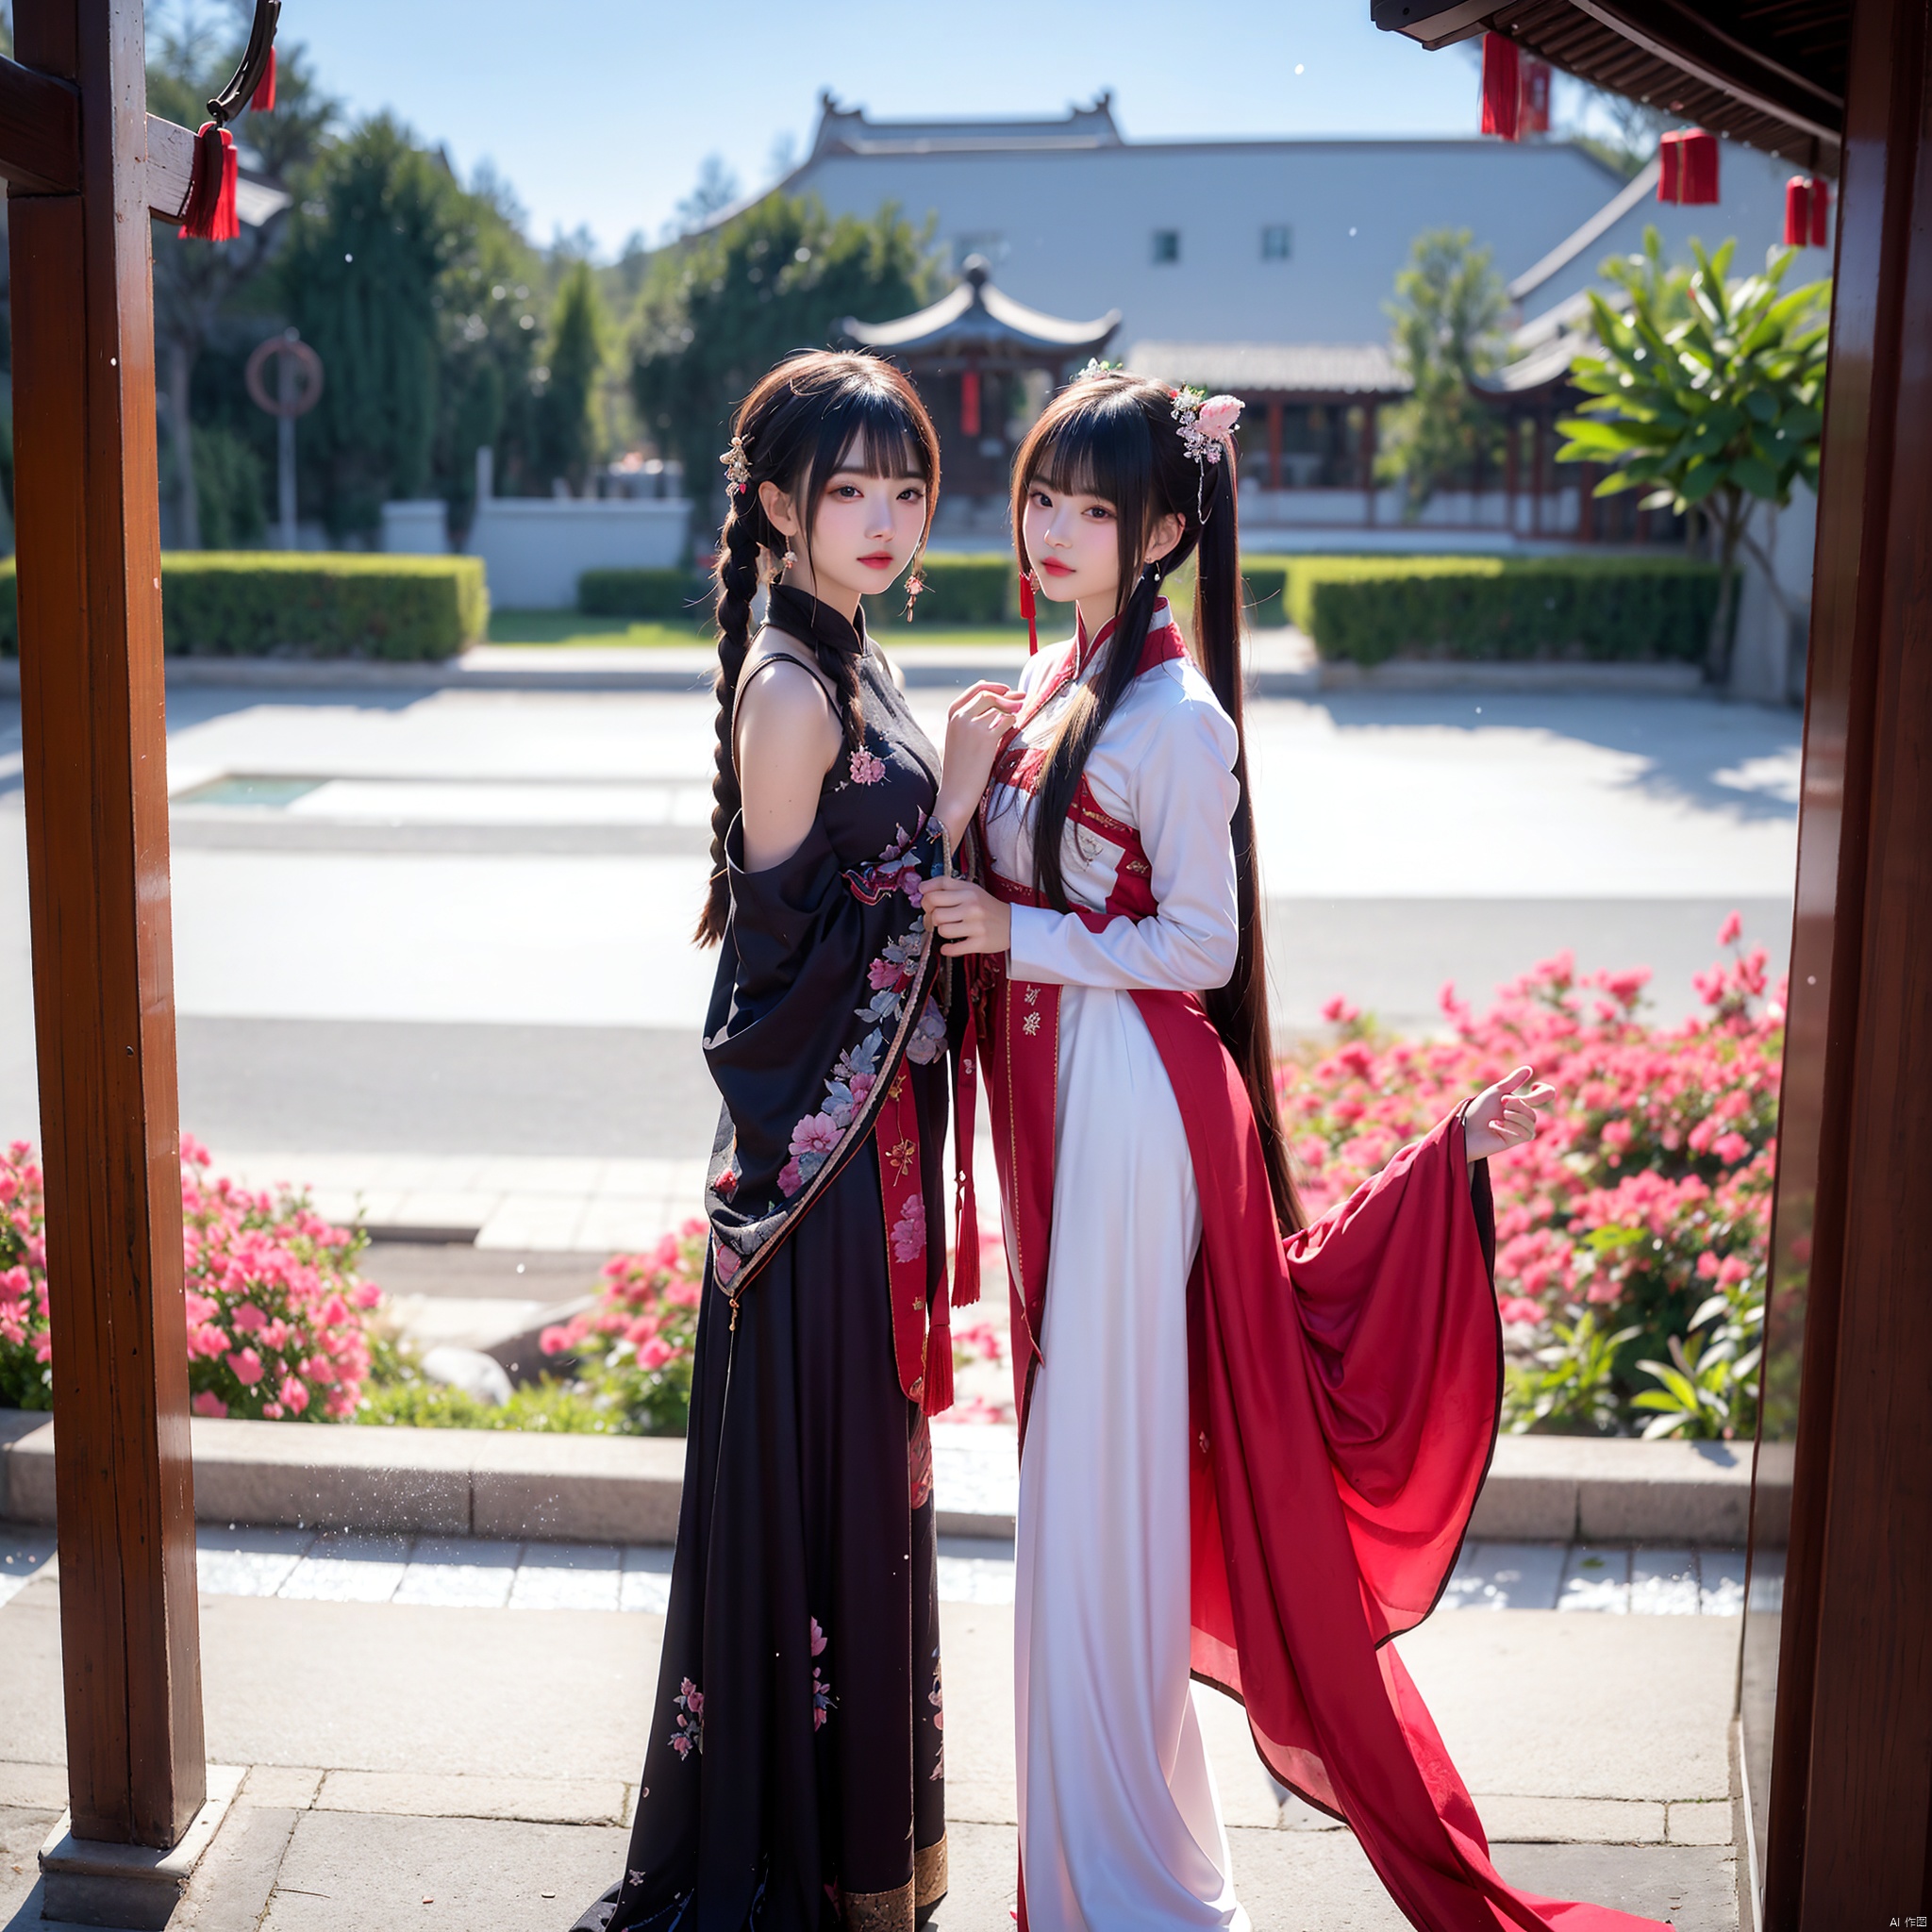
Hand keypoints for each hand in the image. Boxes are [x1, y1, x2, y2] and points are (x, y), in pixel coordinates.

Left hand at [921, 876, 1011, 956]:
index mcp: (968, 891)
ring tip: (949, 929)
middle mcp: (972, 907)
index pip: (934, 892)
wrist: (1013, 924)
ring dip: (941, 931)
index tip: (927, 903)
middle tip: (936, 919)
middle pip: (935, 912)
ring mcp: (976, 926)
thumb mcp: (971, 890)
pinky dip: (947, 949)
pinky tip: (949, 946)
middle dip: (931, 917)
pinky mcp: (979, 943)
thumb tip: (922, 888)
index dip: (925, 898)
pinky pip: (953, 948)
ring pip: (942, 930)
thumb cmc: (988, 907)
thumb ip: (948, 886)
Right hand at [935, 681, 1021, 845]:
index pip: (975, 690)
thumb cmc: (960, 766)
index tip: (1006, 689)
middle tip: (1023, 697)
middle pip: (989, 695)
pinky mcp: (986, 738)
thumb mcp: (959, 736)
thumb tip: (993, 696)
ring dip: (1013, 708)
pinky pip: (1007, 721)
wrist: (957, 790)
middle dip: (1008, 695)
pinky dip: (1014, 722)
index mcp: (953, 715)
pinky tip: (1015, 728)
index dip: (993, 687)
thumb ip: (971, 717)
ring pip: (999, 708)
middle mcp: (961, 717)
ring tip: (1021, 712)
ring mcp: (972, 726)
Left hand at [1461, 1064, 1556, 1163]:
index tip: (1533, 1086)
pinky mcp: (1515, 1140)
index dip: (1546, 1091)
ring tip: (1499, 1116)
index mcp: (1520, 1102)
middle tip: (1502, 1102)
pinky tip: (1495, 1125)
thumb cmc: (1479, 1109)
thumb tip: (1529, 1069)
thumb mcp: (1496, 1092)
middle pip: (1533, 1109)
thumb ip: (1513, 1082)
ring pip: (1531, 1121)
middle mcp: (1522, 1116)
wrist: (1465, 1128)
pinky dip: (1510, 1127)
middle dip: (1518, 1104)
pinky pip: (1526, 1134)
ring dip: (1515, 1116)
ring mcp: (1520, 1129)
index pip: (1545, 1096)